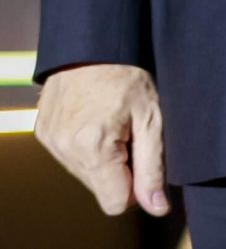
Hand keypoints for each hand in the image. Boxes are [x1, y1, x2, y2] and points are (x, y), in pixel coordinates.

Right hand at [34, 63, 167, 217]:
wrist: (95, 44)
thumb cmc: (129, 75)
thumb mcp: (152, 118)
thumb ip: (152, 167)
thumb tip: (156, 207)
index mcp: (93, 147)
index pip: (115, 202)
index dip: (135, 187)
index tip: (143, 159)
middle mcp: (65, 148)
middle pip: (100, 187)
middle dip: (120, 169)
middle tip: (131, 134)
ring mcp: (50, 141)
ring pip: (84, 173)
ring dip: (103, 158)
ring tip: (114, 123)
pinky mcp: (43, 133)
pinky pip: (70, 157)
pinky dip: (86, 146)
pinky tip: (97, 119)